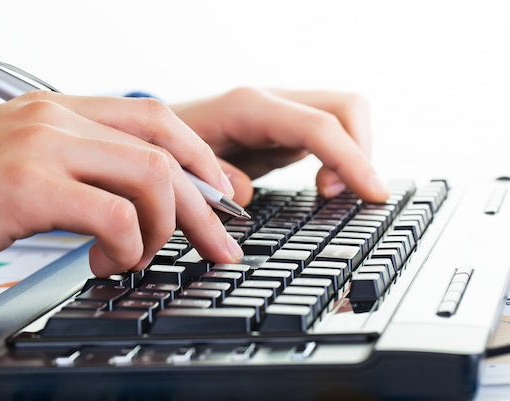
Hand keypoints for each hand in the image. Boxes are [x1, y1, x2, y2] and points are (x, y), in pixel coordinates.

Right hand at [0, 92, 242, 287]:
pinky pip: (113, 214)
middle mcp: (54, 118)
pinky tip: (103, 263)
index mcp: (56, 111)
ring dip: (162, 228)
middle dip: (205, 204)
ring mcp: (40, 146)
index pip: (155, 120)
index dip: (200, 159)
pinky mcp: (25, 185)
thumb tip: (130, 202)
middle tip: (221, 244)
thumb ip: (76, 173)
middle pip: (164, 150)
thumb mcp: (21, 170)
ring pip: (150, 177)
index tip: (223, 196)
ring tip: (137, 257)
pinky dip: (126, 246)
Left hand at [170, 87, 388, 205]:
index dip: (351, 160)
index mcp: (248, 108)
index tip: (372, 194)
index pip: (318, 126)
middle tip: (340, 196)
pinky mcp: (288, 128)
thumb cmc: (168, 147)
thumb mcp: (179, 166)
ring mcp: (284, 112)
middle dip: (360, 152)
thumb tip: (242, 197)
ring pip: (346, 117)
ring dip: (354, 155)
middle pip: (346, 107)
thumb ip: (210, 180)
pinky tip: (325, 185)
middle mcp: (273, 102)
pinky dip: (343, 158)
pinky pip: (332, 134)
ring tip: (330, 193)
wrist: (160, 131)